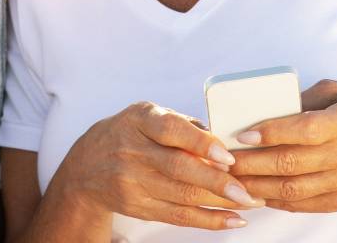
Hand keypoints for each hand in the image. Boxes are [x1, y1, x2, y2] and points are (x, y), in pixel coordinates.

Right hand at [49, 102, 264, 230]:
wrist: (86, 168)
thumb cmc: (130, 134)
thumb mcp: (148, 116)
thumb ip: (184, 125)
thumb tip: (226, 140)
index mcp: (139, 120)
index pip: (170, 130)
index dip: (200, 143)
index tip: (228, 155)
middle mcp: (132, 151)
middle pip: (178, 169)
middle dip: (217, 182)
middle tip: (248, 189)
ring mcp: (132, 182)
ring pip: (182, 196)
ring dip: (220, 203)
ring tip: (250, 202)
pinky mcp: (137, 206)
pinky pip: (177, 216)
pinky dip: (208, 220)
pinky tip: (232, 219)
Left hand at [229, 79, 336, 212]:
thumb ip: (304, 97)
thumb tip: (266, 106)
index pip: (304, 129)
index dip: (271, 133)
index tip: (242, 133)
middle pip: (291, 163)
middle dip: (251, 163)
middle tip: (224, 159)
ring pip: (294, 188)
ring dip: (257, 186)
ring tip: (232, 178)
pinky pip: (304, 204)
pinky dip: (277, 200)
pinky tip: (256, 192)